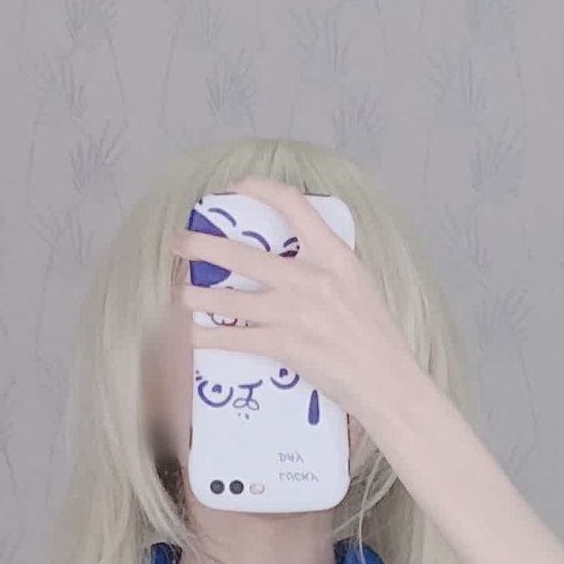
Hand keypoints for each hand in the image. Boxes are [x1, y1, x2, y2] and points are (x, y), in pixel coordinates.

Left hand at [171, 177, 422, 433]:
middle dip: (202, 245)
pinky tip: (193, 333)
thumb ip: (327, 264)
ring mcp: (292, 311)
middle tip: (180, 242)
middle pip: (241, 253)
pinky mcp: (282, 345)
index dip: (258, 188)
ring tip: (181, 292)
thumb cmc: (375, 334)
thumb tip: (297, 254)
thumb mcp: (358, 282)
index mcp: (333, 254)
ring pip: (228, 298)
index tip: (235, 186)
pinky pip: (232, 338)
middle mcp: (308, 277)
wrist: (383, 377)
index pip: (292, 205)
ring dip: (196, 295)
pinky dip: (206, 337)